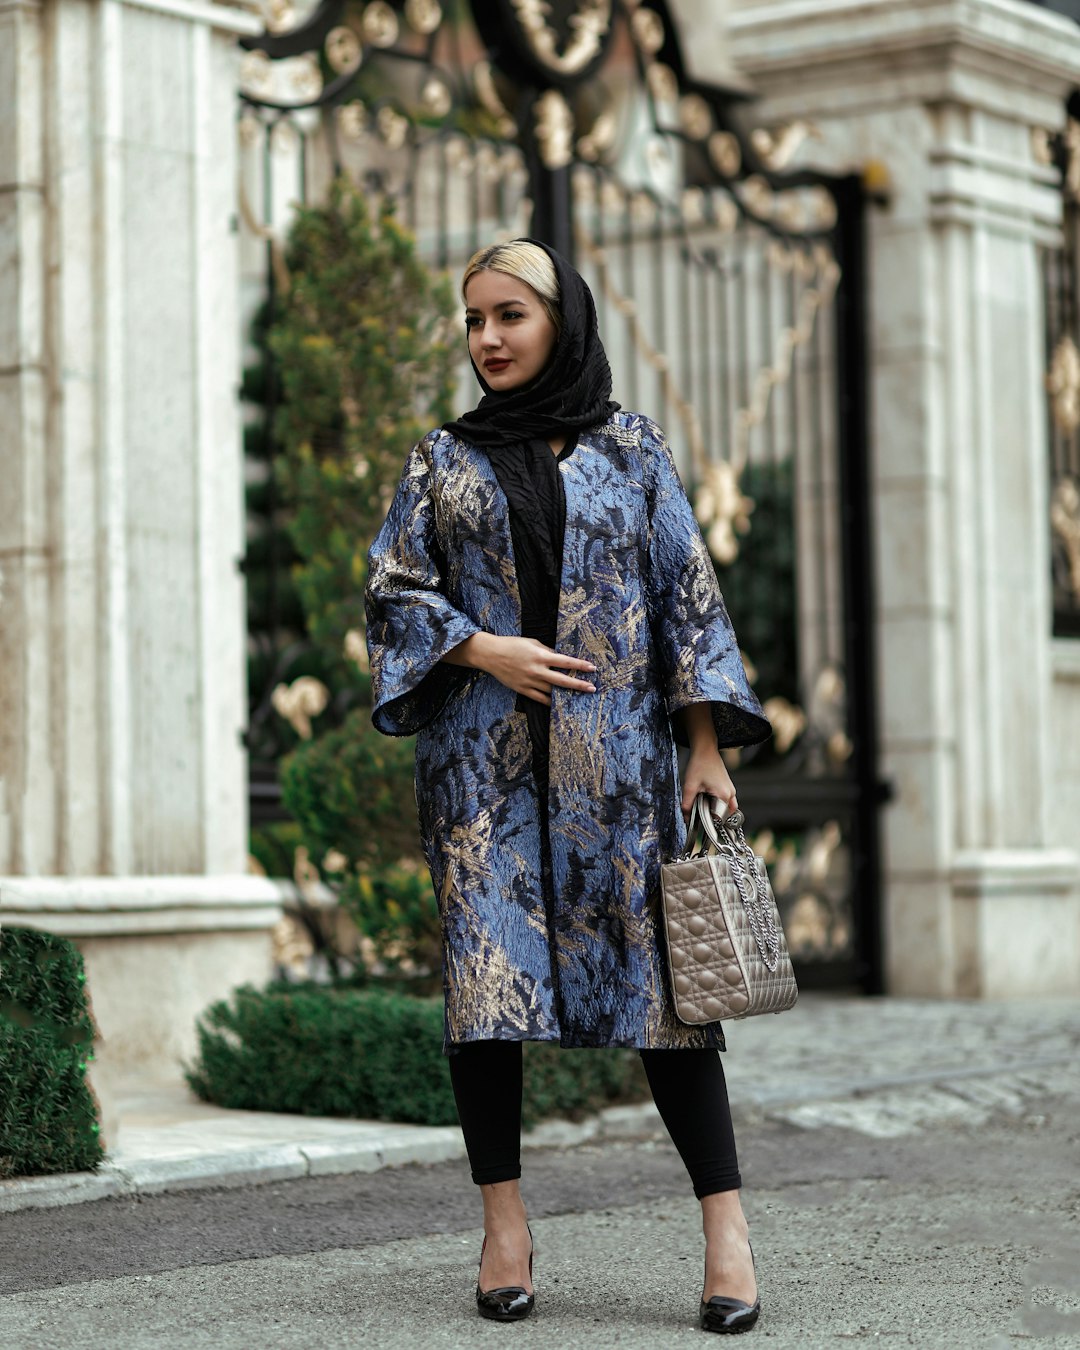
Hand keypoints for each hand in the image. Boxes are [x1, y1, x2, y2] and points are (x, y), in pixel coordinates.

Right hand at [446, 633, 595, 706]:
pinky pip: (540, 698)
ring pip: (552, 691)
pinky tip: (559, 703)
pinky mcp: (522, 689)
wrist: (491, 654)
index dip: (580, 665)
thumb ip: (547, 651)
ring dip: (566, 694)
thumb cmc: (512, 645)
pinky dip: (550, 701)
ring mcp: (529, 681)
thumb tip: (561, 658)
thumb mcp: (532, 643)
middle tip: (592, 688)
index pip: (565, 661)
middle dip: (579, 684)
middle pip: (562, 680)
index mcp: (540, 656)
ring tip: (578, 696)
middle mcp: (536, 670)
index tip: (592, 668)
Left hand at [680, 734, 737, 822]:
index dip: (707, 821)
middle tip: (699, 808)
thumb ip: (687, 804)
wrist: (705, 750)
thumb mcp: (690, 786)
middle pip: (723, 815)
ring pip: (726, 808)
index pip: (719, 818)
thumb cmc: (699, 764)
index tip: (698, 819)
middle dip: (711, 815)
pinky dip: (717, 803)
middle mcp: (731, 794)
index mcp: (724, 795)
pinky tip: (706, 797)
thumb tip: (686, 819)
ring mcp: (731, 790)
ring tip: (702, 802)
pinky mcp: (728, 787)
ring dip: (715, 809)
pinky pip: (726, 801)